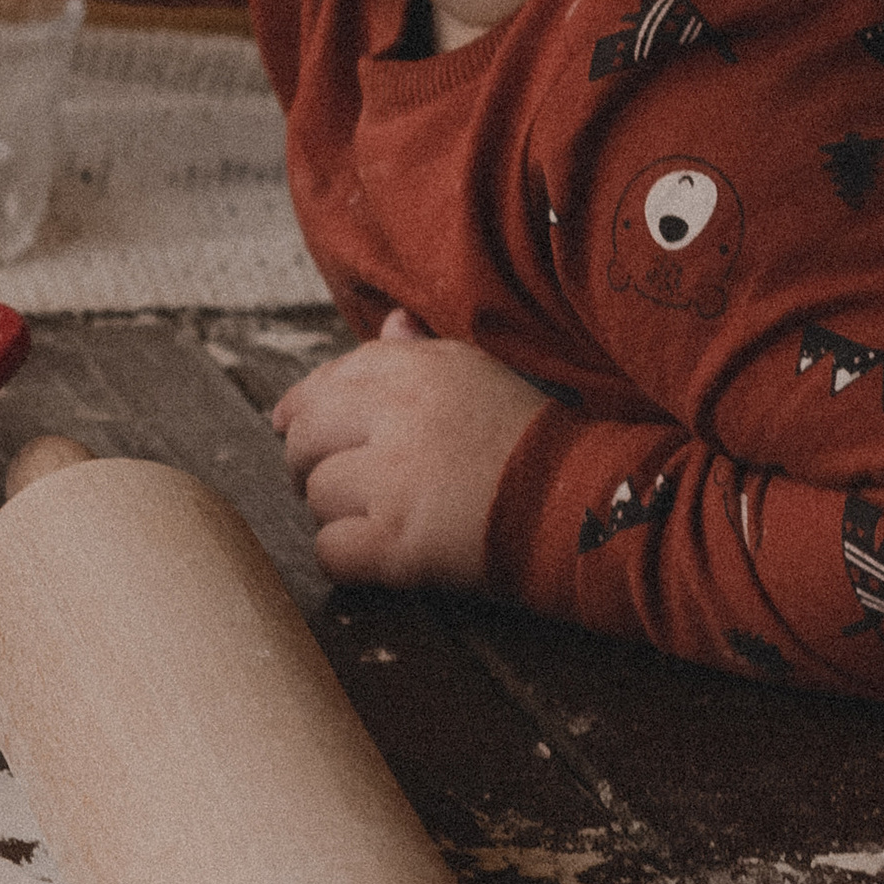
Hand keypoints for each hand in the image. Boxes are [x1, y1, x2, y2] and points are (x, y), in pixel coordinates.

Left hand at [269, 312, 549, 587]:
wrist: (585, 506)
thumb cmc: (536, 443)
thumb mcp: (485, 375)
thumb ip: (423, 351)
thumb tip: (389, 323)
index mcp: (416, 369)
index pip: (327, 381)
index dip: (305, 408)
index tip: (297, 427)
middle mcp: (398, 415)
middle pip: (305, 436)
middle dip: (308, 462)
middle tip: (332, 482)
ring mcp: (395, 480)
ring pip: (315, 496)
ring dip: (336, 513)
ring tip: (379, 517)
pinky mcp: (399, 542)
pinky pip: (330, 552)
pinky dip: (346, 559)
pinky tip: (379, 555)